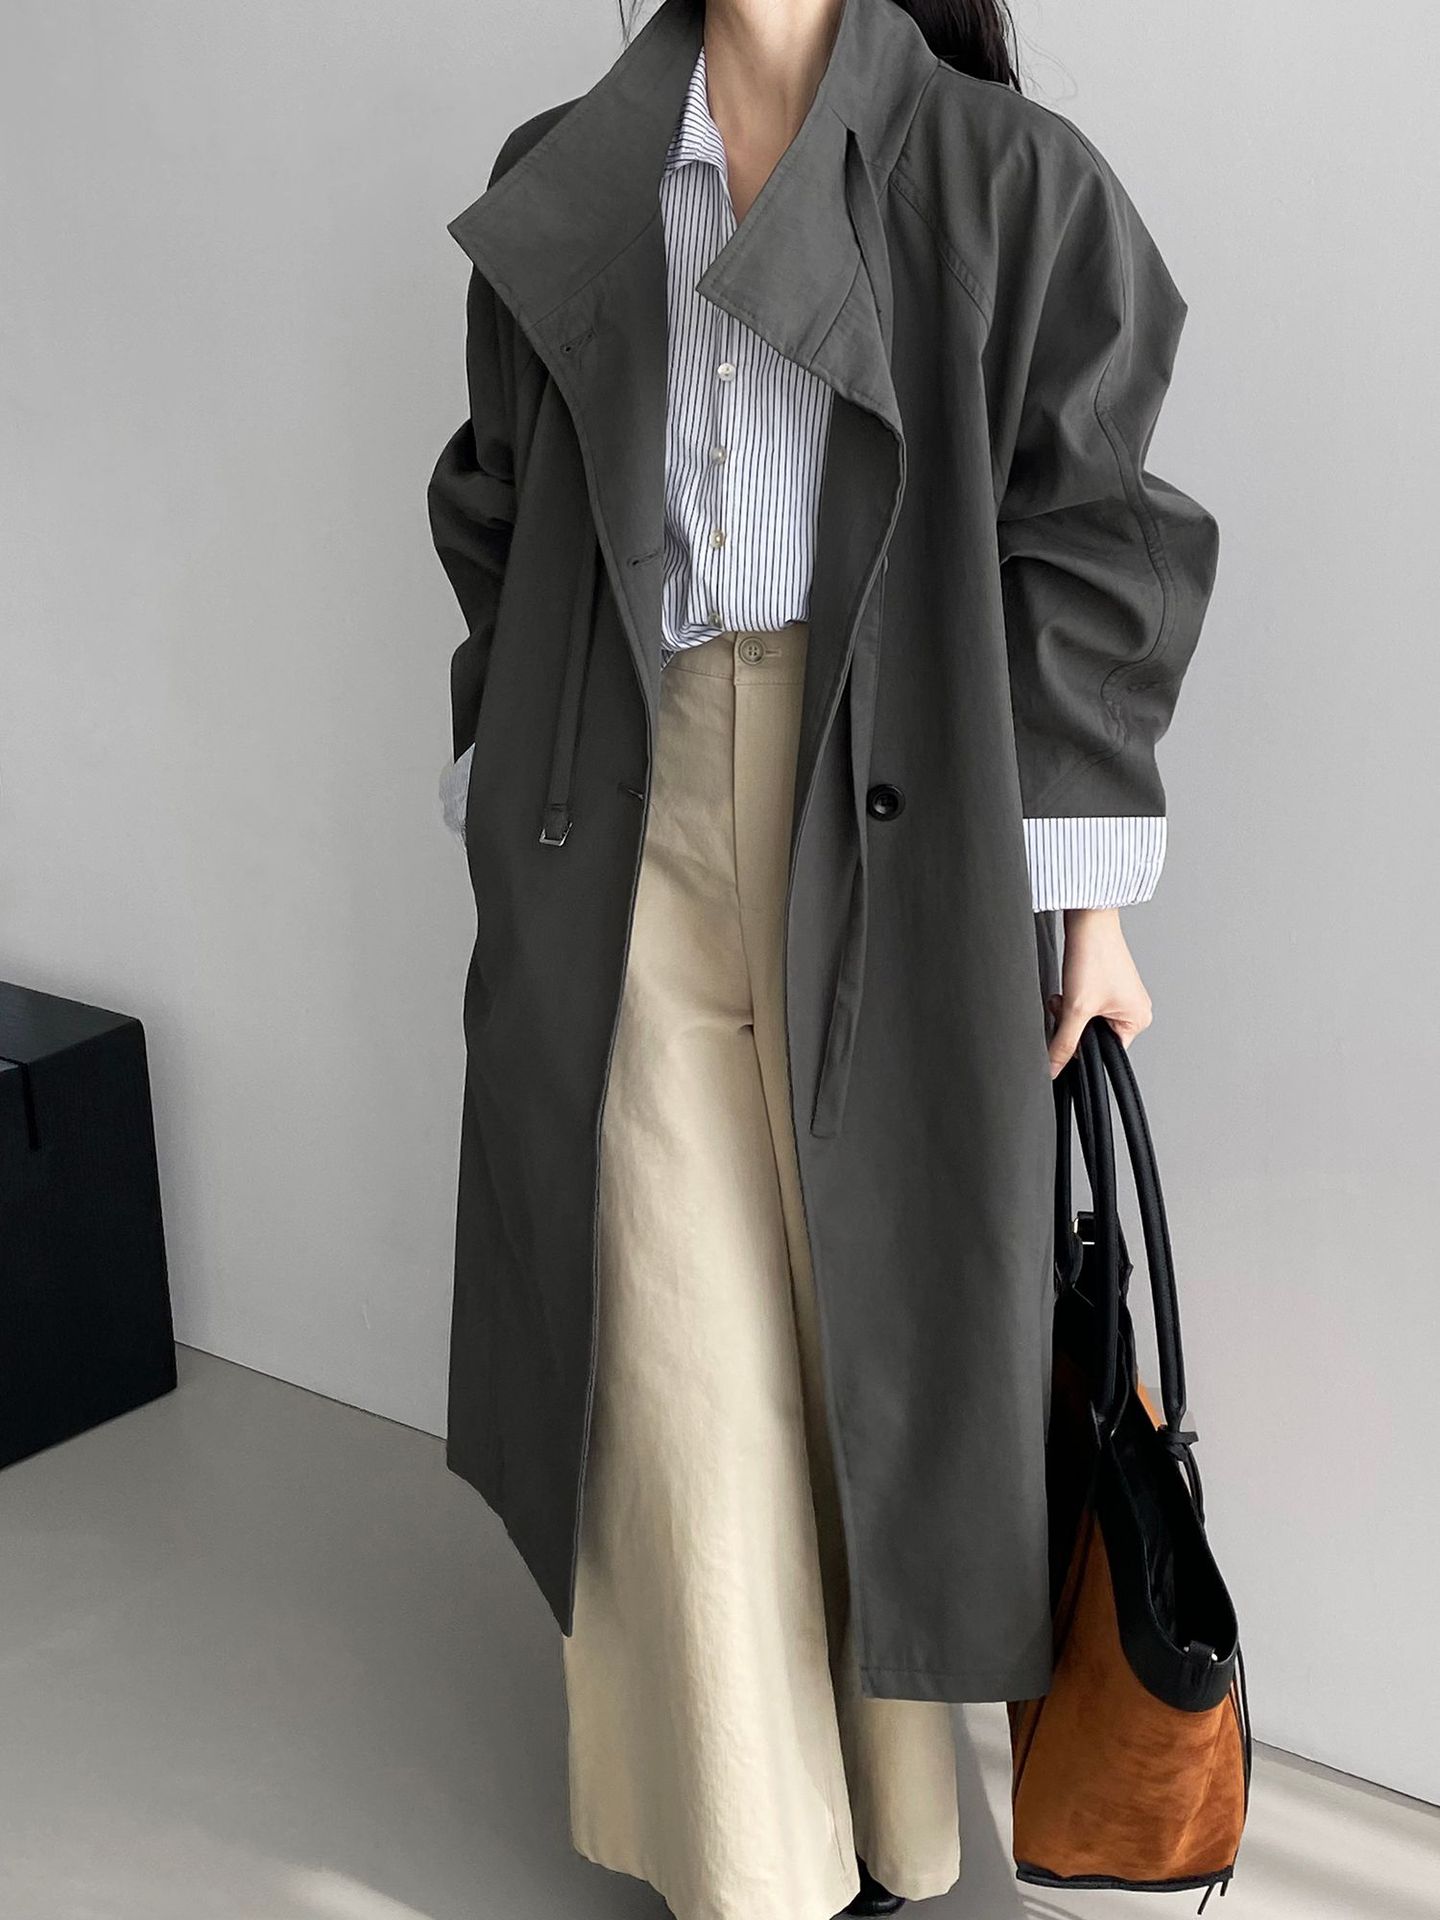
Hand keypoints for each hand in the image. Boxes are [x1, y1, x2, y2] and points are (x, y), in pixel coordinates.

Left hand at [1046, 907, 1151, 1077]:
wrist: (1088, 920)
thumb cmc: (1095, 955)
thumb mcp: (1076, 1009)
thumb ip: (1064, 1044)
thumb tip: (1054, 1068)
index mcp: (1138, 1020)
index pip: (1104, 1052)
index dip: (1081, 1046)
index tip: (1067, 1034)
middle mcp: (1134, 1009)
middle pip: (1092, 1036)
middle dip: (1072, 1023)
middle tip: (1068, 1005)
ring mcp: (1120, 997)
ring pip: (1085, 1019)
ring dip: (1069, 1010)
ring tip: (1069, 991)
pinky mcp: (1106, 984)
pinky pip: (1084, 1004)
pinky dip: (1071, 998)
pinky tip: (1069, 985)